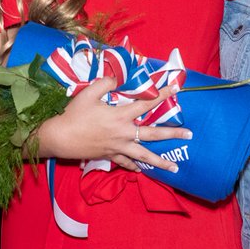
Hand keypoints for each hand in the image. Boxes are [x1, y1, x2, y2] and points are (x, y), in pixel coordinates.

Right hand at [37, 77, 192, 172]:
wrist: (60, 138)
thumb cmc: (74, 115)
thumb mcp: (88, 93)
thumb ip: (105, 82)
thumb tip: (117, 78)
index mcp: (121, 116)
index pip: (147, 103)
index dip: (162, 95)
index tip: (176, 89)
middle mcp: (124, 133)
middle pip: (153, 134)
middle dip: (173, 134)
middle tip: (190, 135)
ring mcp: (119, 147)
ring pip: (144, 156)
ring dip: (161, 162)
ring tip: (175, 168)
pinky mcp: (110, 155)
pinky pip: (126, 163)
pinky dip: (134, 166)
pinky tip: (142, 170)